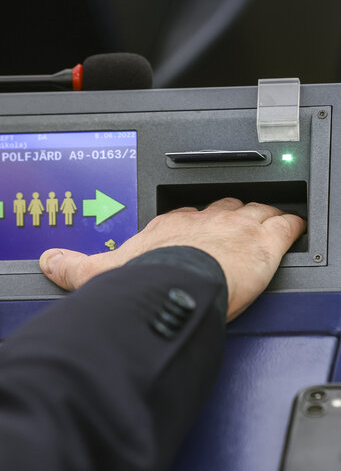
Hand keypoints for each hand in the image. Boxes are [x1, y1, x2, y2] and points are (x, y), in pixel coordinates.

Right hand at [40, 198, 305, 320]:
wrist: (177, 286)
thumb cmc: (147, 279)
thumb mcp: (103, 272)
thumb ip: (77, 265)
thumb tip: (50, 261)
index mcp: (171, 225)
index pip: (186, 213)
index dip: (194, 220)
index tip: (195, 227)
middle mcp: (204, 220)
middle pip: (221, 207)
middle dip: (228, 214)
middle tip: (232, 226)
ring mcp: (235, 228)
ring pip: (254, 211)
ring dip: (259, 216)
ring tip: (265, 221)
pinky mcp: (262, 243)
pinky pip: (283, 226)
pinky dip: (290, 226)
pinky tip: (292, 228)